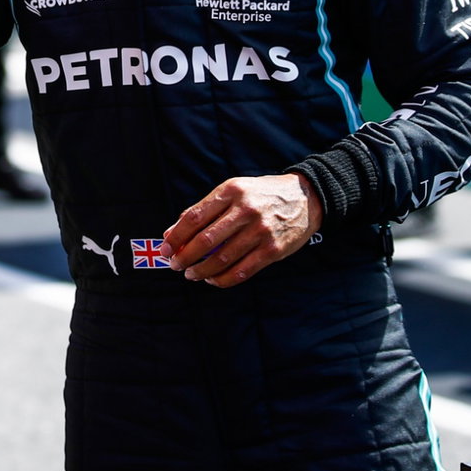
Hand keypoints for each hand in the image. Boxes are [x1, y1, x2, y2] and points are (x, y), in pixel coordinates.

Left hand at [159, 172, 322, 287]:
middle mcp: (245, 210)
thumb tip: (171, 232)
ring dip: (202, 270)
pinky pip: (243, 270)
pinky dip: (224, 279)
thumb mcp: (232, 191)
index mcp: (230, 191)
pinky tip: (213, 279)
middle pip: (206, 240)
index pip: (194, 217)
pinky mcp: (273, 250)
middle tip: (175, 265)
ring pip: (223, 258)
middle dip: (185, 256)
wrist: (306, 198)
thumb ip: (203, 210)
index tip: (164, 249)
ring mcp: (261, 231)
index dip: (176, 236)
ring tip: (192, 274)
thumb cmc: (260, 195)